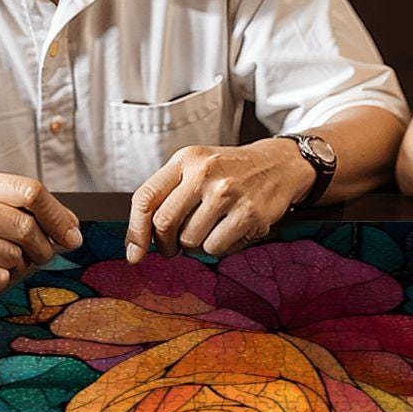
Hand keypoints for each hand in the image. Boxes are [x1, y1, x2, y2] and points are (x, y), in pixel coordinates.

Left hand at [125, 139, 315, 262]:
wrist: (278, 165)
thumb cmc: (230, 171)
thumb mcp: (196, 166)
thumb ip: (168, 193)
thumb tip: (139, 240)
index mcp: (186, 159)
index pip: (146, 197)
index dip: (135, 230)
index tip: (134, 253)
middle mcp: (205, 172)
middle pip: (164, 223)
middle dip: (165, 244)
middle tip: (172, 247)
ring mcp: (228, 193)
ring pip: (189, 240)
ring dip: (194, 245)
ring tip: (208, 230)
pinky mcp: (248, 213)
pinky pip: (215, 247)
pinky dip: (217, 247)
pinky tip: (227, 231)